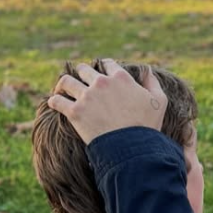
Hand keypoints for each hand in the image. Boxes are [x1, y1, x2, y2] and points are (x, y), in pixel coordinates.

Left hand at [47, 59, 166, 143]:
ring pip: (66, 81)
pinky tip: (53, 103)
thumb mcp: (159, 101)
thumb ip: (153, 82)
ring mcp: (87, 97)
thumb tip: (147, 70)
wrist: (132, 148)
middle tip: (79, 81)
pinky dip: (54, 101)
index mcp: (121, 78)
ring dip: (63, 85)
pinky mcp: (75, 112)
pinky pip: (57, 101)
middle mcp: (101, 83)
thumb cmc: (147, 126)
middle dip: (81, 73)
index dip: (104, 67)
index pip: (107, 63)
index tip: (101, 73)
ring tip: (61, 90)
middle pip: (84, 69)